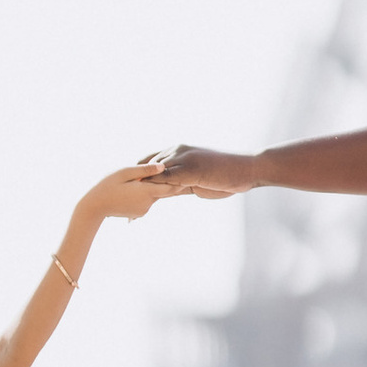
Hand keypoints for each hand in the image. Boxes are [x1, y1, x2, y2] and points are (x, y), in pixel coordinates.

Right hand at [83, 165, 171, 225]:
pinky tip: (135, 187)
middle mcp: (148, 203)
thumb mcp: (125, 172)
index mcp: (147, 191)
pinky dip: (145, 194)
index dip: (178, 179)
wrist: (94, 206)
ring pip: (154, 195)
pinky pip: (147, 201)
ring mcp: (144, 210)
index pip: (170, 186)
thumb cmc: (107, 185)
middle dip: (164, 181)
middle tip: (171, 170)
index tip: (182, 171)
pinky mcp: (139, 213)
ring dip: (152, 187)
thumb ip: (145, 170)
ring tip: (146, 177)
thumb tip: (163, 166)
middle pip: (163, 190)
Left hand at [120, 145, 253, 205]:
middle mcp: (176, 151)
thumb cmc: (226, 174)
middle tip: (119, 209)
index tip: (123, 196)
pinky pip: (164, 181)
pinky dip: (151, 195)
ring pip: (151, 174)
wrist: (247, 168)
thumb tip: (166, 191)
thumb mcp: (197, 179)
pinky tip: (141, 213)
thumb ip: (180, 183)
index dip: (136, 178)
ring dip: (137, 194)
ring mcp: (182, 158)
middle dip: (131, 187)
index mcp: (178, 150)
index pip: (149, 162)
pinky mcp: (188, 169)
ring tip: (127, 216)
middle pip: (144, 167)